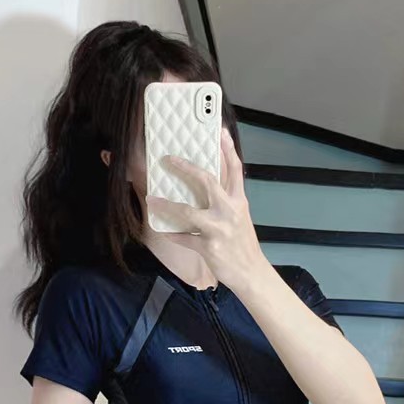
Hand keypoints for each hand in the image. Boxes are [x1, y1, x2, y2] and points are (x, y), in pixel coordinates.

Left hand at [145, 127, 267, 291]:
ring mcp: (219, 230)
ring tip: (151, 199)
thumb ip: (226, 201)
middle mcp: (230, 211)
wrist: (252, 273)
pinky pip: (184, 238)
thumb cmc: (242, 244)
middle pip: (207, 181)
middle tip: (168, 158)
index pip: (234, 169)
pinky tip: (161, 230)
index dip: (227, 149)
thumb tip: (205, 186)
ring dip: (167, 205)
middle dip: (186, 167)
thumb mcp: (240, 217)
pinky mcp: (209, 248)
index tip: (219, 130)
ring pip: (188, 212)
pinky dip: (171, 234)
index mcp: (239, 202)